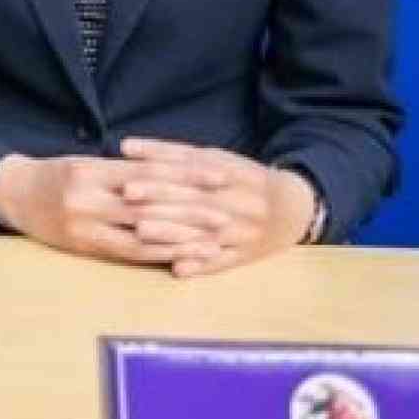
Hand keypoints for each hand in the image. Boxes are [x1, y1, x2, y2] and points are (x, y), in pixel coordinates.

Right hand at [0, 152, 212, 267]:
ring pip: (141, 232)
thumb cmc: (55, 175)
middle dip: (191, 211)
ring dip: (181, 239)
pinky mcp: (83, 245)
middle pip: (149, 204)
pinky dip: (159, 255)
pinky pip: (128, 253)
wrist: (13, 195)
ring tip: (214, 242)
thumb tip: (171, 172)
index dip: (185, 175)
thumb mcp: (85, 163)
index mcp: (90, 170)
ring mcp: (84, 224)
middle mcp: (86, 197)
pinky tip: (182, 258)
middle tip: (226, 216)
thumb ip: (123, 169)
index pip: (147, 171)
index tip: (218, 177)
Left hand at [117, 138, 317, 277]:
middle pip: (193, 199)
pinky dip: (201, 266)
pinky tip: (178, 270)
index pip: (188, 171)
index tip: (128, 177)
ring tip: (141, 232)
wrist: (293, 208)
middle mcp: (235, 201)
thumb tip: (125, 148)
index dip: (159, 173)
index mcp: (228, 173)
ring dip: (172, 232)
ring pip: (204, 232)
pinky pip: (223, 262)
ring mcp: (241, 230)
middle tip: (127, 198)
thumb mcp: (215, 158)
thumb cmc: (241, 178)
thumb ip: (172, 154)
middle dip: (159, 199)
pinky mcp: (245, 254)